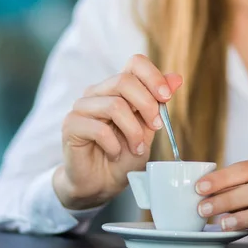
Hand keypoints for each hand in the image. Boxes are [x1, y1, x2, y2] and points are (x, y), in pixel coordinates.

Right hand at [54, 54, 181, 209]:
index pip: (135, 63)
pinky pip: (99, 129)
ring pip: (114, 105)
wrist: (101, 184)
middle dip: (147, 106)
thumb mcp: (148, 130)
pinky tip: (115, 154)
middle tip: (156, 128)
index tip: (166, 98)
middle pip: (124, 81)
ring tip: (136, 148)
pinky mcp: (71, 125)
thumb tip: (176, 78)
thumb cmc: (123, 156)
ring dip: (133, 131)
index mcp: (117, 88)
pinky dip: (114, 145)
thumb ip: (157, 104)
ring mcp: (81, 107)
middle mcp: (97, 92)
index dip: (153, 76)